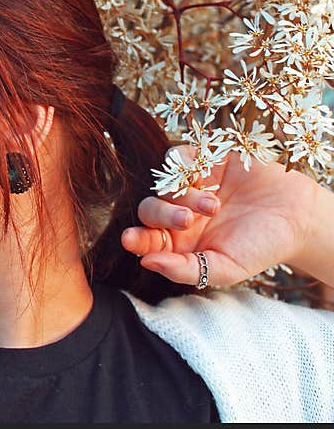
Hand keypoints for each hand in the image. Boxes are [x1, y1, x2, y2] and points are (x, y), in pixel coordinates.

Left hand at [121, 145, 321, 287]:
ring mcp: (190, 185)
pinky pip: (177, 158)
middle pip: (148, 209)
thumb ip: (184, 270)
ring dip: (182, 195)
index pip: (146, 239)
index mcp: (178, 241)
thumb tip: (146, 263)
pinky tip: (209, 180)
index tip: (130, 240)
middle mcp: (179, 212)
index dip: (135, 239)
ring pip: (162, 184)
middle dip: (162, 216)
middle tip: (187, 220)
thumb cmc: (261, 247)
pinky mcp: (204, 160)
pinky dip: (186, 168)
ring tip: (214, 205)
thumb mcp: (224, 268)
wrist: (299, 216)